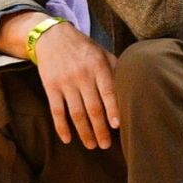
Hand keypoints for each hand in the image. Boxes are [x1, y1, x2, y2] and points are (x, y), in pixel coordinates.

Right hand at [33, 22, 119, 149]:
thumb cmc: (82, 47)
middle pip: (93, 107)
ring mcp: (65, 81)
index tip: (117, 126)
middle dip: (100, 129)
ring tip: (91, 145)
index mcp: (97, 66)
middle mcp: (81, 74)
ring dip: (84, 132)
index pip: (108, 92)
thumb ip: (116, 69)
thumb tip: (131, 89)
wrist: (51, 36)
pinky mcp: (50, 86)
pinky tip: (67, 139)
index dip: (113, 110)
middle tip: (105, 145)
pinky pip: (56, 110)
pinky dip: (61, 126)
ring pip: (76, 113)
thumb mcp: (101, 52)